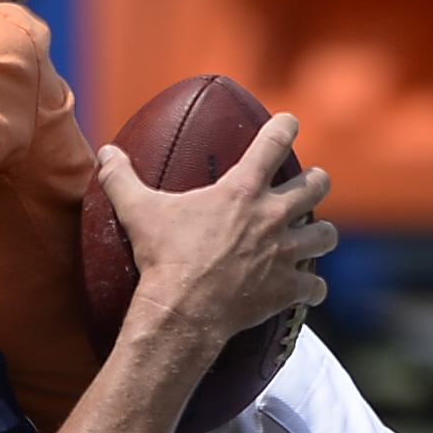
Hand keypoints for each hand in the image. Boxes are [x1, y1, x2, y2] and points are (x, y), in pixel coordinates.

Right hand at [98, 113, 334, 343]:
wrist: (183, 310)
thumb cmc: (163, 258)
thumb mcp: (137, 212)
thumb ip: (121, 178)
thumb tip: (106, 152)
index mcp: (241, 191)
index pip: (274, 143)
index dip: (286, 127)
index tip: (291, 121)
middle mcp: (271, 216)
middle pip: (316, 186)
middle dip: (317, 182)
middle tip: (313, 182)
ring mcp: (284, 253)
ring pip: (326, 235)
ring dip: (322, 234)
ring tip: (317, 235)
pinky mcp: (287, 288)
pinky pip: (315, 286)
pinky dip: (312, 287)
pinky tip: (308, 288)